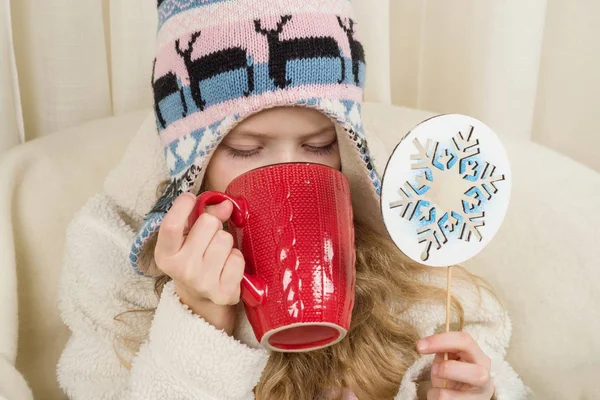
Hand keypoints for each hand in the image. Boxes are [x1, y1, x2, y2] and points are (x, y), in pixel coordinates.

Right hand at [154, 192, 244, 334]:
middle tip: (208, 239)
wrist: (201, 298)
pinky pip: (237, 258)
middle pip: (208, 223)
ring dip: (225, 242)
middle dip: (212, 226)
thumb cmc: (194, 258)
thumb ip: (203, 215)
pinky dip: (236, 258)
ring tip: (217, 254)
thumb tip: (226, 205)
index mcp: (165, 255)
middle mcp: (181, 270)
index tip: (190, 198)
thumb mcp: (188, 237)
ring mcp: (202, 282)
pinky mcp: (223, 292)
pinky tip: (227, 266)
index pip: (171, 226)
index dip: (182, 206)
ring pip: (225, 239)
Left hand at [417, 332, 494, 399]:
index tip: (420, 346)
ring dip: (437, 389)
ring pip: (452, 394)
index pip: (465, 341)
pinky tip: (441, 395)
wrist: (461, 396)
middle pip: (474, 371)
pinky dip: (435, 397)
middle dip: (447, 369)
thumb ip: (443, 348)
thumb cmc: (453, 374)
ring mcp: (479, 395)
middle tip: (434, 369)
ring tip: (440, 387)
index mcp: (479, 356)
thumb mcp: (449, 358)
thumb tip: (426, 344)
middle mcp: (485, 375)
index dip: (441, 340)